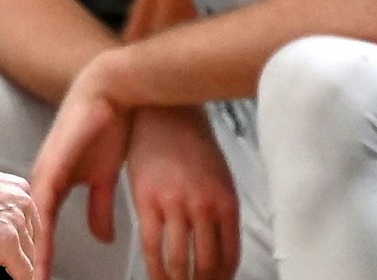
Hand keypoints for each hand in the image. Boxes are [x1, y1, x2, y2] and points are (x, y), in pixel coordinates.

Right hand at [0, 158, 39, 279]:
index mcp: (17, 187)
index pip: (31, 218)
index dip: (24, 234)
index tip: (22, 244)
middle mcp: (21, 204)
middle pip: (32, 237)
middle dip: (24, 250)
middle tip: (17, 261)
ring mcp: (16, 226)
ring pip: (28, 255)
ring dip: (21, 265)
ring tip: (15, 273)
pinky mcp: (7, 247)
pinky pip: (23, 271)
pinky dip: (21, 278)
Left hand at [28, 56, 131, 278]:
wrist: (110, 92)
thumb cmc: (106, 129)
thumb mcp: (104, 178)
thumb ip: (99, 208)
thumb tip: (104, 238)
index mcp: (53, 186)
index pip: (42, 231)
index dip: (41, 258)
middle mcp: (43, 182)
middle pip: (31, 231)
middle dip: (30, 262)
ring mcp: (44, 174)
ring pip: (32, 223)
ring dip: (32, 252)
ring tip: (33, 279)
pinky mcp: (51, 166)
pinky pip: (42, 206)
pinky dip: (40, 230)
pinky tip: (40, 249)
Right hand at [124, 105, 238, 279]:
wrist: (163, 112)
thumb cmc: (192, 143)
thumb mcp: (219, 177)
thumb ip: (220, 212)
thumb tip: (220, 250)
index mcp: (226, 201)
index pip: (229, 256)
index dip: (222, 279)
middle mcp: (204, 206)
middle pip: (206, 263)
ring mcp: (175, 204)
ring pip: (179, 260)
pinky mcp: (146, 200)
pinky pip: (152, 245)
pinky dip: (155, 269)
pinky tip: (156, 277)